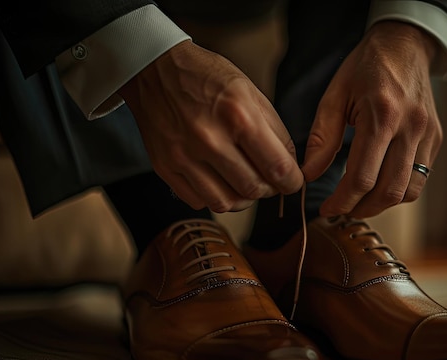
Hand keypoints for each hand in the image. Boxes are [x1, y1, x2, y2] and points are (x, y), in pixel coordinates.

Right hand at [119, 40, 302, 212]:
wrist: (154, 69)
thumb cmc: (206, 77)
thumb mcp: (250, 91)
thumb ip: (274, 130)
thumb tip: (290, 166)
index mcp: (238, 116)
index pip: (277, 168)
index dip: (292, 182)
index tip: (292, 182)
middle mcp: (210, 140)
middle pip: (253, 189)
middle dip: (269, 189)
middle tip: (268, 180)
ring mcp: (184, 156)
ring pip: (225, 203)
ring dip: (242, 198)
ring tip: (244, 182)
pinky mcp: (165, 167)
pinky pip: (198, 201)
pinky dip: (213, 196)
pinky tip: (218, 180)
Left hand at [302, 21, 442, 217]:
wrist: (404, 45)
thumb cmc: (365, 68)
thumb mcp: (334, 96)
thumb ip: (321, 138)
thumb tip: (308, 175)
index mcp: (382, 115)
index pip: (362, 177)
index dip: (342, 201)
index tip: (327, 210)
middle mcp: (411, 128)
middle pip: (388, 191)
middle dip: (361, 208)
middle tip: (342, 210)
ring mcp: (428, 134)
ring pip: (408, 190)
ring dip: (382, 204)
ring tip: (360, 201)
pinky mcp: (436, 138)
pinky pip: (419, 177)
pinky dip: (398, 189)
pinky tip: (379, 183)